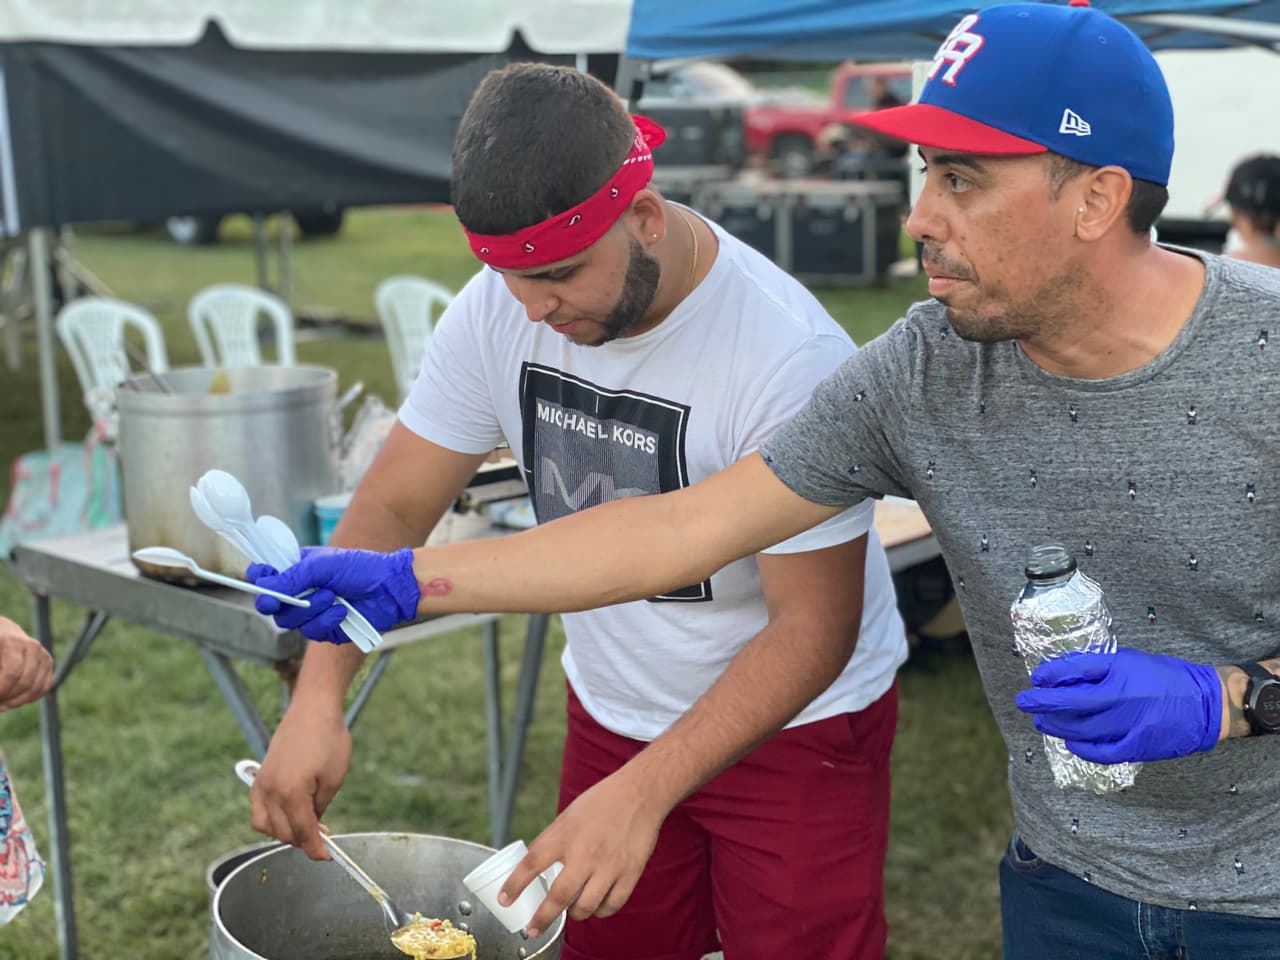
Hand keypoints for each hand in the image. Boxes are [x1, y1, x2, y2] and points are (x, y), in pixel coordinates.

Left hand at [0, 616, 53, 709]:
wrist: (1, 631)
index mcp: (13, 642)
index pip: (12, 673)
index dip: (2, 690)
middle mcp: (32, 647)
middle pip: (25, 683)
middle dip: (7, 698)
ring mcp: (43, 654)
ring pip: (36, 688)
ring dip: (16, 702)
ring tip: (1, 705)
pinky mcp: (48, 663)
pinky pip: (43, 688)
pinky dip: (28, 698)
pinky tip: (11, 701)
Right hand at [248, 546, 420, 642]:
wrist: (390, 588)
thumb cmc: (359, 568)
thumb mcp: (322, 565)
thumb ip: (292, 576)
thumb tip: (264, 588)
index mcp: (297, 570)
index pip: (267, 577)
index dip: (260, 580)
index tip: (261, 579)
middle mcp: (301, 592)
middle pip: (272, 606)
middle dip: (281, 601)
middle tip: (281, 600)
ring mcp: (312, 613)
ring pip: (289, 621)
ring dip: (310, 609)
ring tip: (332, 596)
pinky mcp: (325, 630)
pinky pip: (311, 632)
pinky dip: (326, 621)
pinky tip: (342, 611)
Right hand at [249, 701, 352, 860]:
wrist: (312, 709)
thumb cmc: (328, 738)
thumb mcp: (334, 777)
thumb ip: (322, 807)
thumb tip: (315, 827)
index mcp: (291, 793)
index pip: (302, 833)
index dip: (316, 849)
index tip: (327, 857)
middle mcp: (270, 791)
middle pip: (283, 833)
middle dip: (303, 840)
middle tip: (323, 836)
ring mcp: (261, 784)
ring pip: (265, 826)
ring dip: (285, 832)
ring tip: (307, 825)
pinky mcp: (259, 777)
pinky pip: (258, 810)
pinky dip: (271, 819)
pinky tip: (289, 813)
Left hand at [498, 769, 665, 935]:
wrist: (639, 793)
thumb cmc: (602, 802)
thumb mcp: (568, 816)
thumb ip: (552, 841)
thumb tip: (532, 864)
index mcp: (565, 834)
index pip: (532, 864)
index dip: (514, 885)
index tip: (504, 900)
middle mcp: (585, 852)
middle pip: (558, 896)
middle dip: (542, 918)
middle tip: (533, 928)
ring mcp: (609, 865)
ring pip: (586, 906)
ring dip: (575, 915)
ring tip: (571, 911)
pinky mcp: (629, 872)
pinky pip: (612, 905)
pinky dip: (601, 911)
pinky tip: (596, 907)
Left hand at [1015, 647, 1222, 762]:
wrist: (1207, 704)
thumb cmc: (1165, 678)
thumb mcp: (1130, 661)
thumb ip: (1098, 668)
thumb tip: (1061, 676)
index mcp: (1121, 670)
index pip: (1075, 669)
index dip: (1050, 674)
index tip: (1035, 678)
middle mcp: (1122, 696)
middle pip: (1071, 702)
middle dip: (1042, 703)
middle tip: (1024, 702)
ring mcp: (1130, 724)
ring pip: (1081, 729)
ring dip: (1056, 726)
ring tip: (1042, 722)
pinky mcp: (1138, 747)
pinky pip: (1101, 752)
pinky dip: (1081, 749)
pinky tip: (1070, 743)